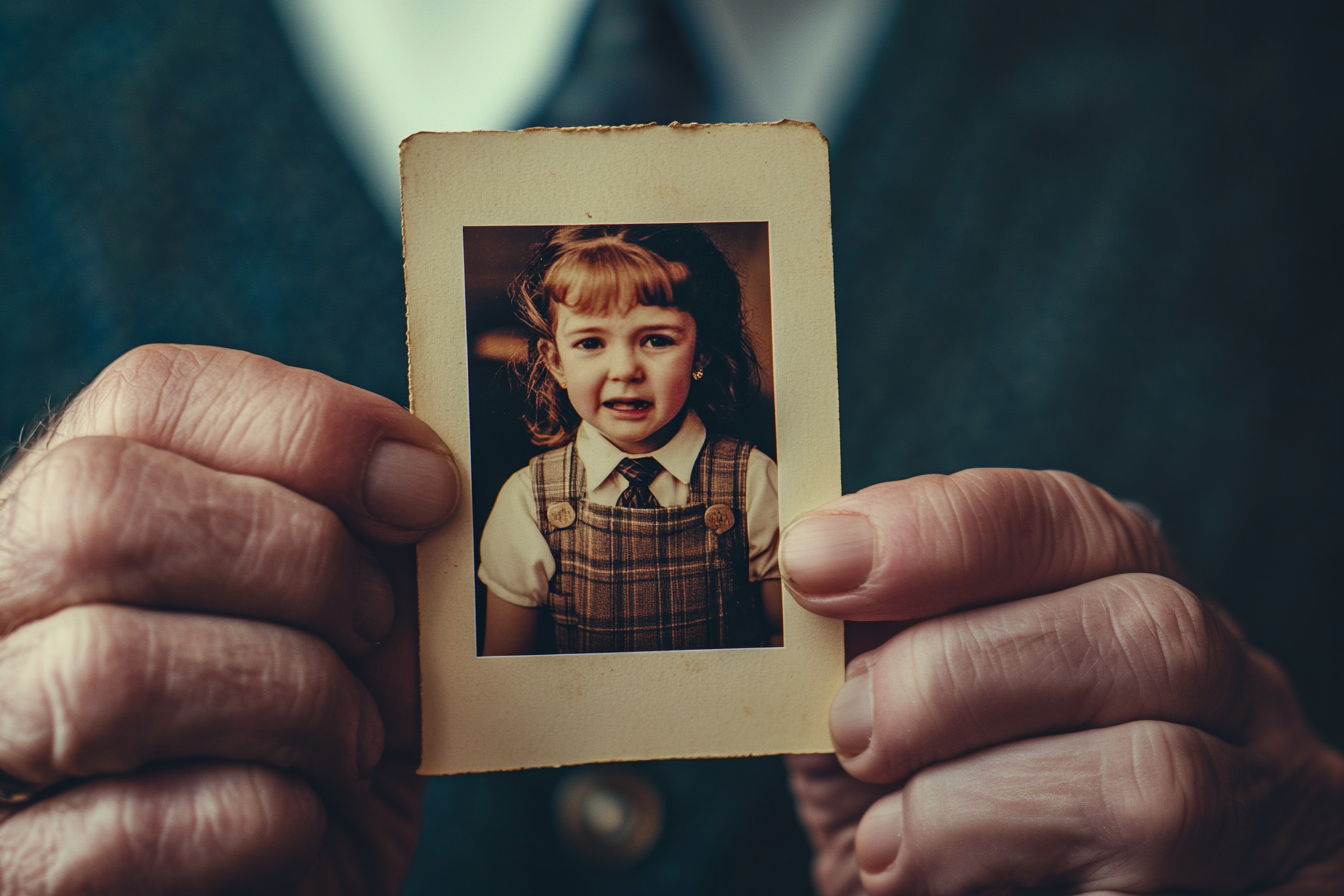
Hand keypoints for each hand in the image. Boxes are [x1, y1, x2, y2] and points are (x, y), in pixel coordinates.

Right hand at [0, 345, 457, 893]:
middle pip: (99, 504)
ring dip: (294, 700)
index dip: (308, 427)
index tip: (423, 491)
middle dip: (297, 561)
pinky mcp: (13, 875)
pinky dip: (265, 818)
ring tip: (354, 737)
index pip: (152, 394)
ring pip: (108, 668)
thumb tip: (410, 484)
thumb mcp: (352, 623)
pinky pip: (129, 827)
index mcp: (77, 511)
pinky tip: (301, 818)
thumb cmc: (312, 742)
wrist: (279, 884)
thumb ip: (364, 540)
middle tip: (378, 626)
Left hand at [782, 470, 1343, 894]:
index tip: (817, 563)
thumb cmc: (958, 815)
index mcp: (1120, 596)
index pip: (1068, 520)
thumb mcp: (900, 713)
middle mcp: (1214, 679)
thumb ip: (865, 645)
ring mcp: (1259, 793)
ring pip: (1159, 774)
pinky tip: (920, 880)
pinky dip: (1005, 869)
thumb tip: (797, 569)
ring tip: (883, 835)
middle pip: (1142, 626)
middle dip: (957, 671)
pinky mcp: (1269, 886)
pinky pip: (1159, 881)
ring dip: (975, 799)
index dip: (941, 532)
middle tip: (851, 726)